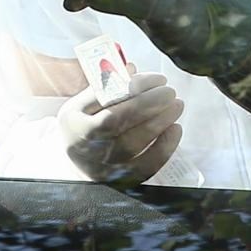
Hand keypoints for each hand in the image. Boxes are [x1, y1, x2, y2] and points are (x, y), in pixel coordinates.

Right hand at [56, 71, 183, 184]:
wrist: (78, 162)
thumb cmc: (85, 124)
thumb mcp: (84, 103)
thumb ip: (105, 85)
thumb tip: (130, 69)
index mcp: (74, 122)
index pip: (105, 102)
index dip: (135, 91)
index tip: (157, 79)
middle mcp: (85, 148)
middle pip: (119, 126)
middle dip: (149, 106)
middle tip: (170, 92)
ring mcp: (102, 168)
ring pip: (133, 146)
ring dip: (159, 123)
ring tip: (176, 106)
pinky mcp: (120, 181)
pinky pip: (145, 167)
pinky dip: (164, 148)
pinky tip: (175, 129)